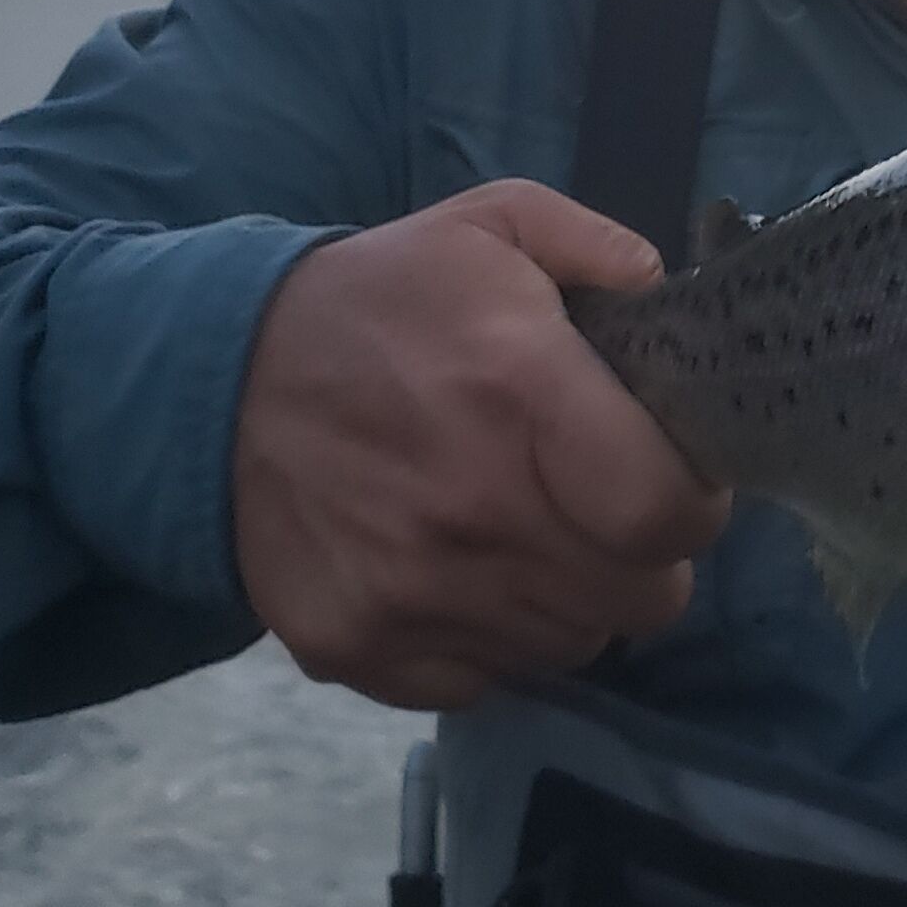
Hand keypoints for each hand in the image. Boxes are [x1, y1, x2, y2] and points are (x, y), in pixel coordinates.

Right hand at [231, 181, 731, 711]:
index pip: (667, 515)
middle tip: (603, 507)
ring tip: (526, 530)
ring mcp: (410, 593)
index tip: (676, 481)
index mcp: (518, 394)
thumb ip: (599, 248)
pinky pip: (485, 680)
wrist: (210, 381)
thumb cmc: (377, 302)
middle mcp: (472, 511)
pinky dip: (492, 639)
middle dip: (643, 556)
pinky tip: (462, 571)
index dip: (695, 504)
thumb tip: (667, 294)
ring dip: (571, 598)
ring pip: (571, 646)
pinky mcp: (357, 649)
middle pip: (640, 600)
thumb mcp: (489, 226)